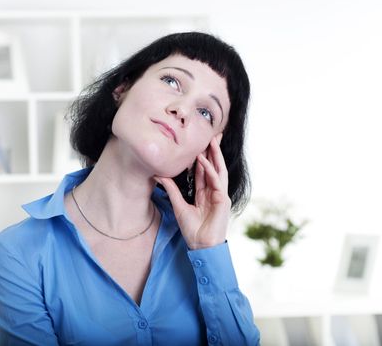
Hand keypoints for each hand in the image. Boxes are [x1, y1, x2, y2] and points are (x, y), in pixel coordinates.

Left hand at [155, 134, 230, 249]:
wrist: (201, 246)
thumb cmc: (192, 230)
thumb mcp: (178, 205)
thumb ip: (171, 189)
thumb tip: (158, 175)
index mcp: (206, 194)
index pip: (203, 172)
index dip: (201, 158)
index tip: (197, 144)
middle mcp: (214, 192)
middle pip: (214, 167)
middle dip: (213, 152)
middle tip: (210, 135)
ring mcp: (220, 195)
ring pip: (219, 171)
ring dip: (215, 156)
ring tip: (211, 141)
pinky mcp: (223, 200)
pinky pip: (217, 181)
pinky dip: (210, 171)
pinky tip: (204, 161)